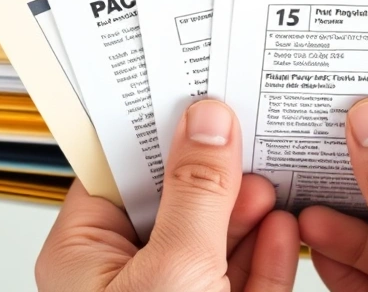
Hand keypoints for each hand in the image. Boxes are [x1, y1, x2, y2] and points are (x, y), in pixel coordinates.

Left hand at [36, 100, 299, 291]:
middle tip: (243, 130)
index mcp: (85, 259)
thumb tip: (209, 127)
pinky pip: (248, 275)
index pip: (118, 173)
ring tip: (268, 179)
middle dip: (215, 171)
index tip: (190, 94)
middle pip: (174, 202)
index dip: (156, 132)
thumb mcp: (173, 269)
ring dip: (249, 209)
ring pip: (216, 239)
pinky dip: (269, 250)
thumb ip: (196, 194)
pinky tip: (282, 226)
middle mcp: (127, 279)